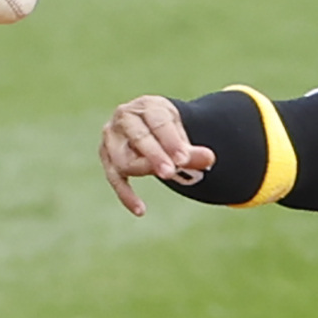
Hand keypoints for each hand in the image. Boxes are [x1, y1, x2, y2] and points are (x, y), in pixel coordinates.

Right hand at [98, 95, 211, 214]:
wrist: (148, 125)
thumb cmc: (166, 130)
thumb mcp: (181, 135)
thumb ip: (192, 150)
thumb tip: (209, 159)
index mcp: (146, 106)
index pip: (157, 122)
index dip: (171, 141)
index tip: (184, 159)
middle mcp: (124, 119)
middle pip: (138, 138)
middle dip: (155, 155)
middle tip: (170, 171)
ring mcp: (112, 139)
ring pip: (124, 160)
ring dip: (146, 169)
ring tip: (170, 175)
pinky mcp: (107, 158)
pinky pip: (114, 179)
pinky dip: (126, 195)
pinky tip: (140, 210)